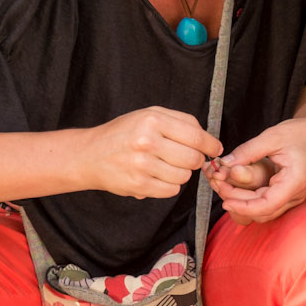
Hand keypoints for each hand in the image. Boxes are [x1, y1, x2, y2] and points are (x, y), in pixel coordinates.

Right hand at [78, 107, 221, 198]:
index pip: (196, 136)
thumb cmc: (123, 133)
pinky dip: (169, 185)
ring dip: (181, 173)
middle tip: (184, 157)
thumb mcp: (149, 115)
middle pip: (193, 158)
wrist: (90, 154)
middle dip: (195, 160)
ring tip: (165, 165)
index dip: (211, 145)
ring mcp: (142, 165)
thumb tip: (208, 139)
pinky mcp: (139, 185)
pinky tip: (157, 176)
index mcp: (153, 120)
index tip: (215, 149)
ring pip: (184, 176)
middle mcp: (147, 141)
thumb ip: (180, 122)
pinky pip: (171, 190)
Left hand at [207, 116, 305, 223]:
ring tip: (223, 183)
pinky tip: (234, 184)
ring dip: (242, 201)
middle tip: (217, 184)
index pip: (266, 206)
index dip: (243, 207)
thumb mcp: (273, 136)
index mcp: (295, 182)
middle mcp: (295, 194)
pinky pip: (266, 202)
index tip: (225, 201)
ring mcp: (292, 196)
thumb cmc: (304, 133)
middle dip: (237, 202)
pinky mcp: (286, 193)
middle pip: (262, 211)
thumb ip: (248, 151)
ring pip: (263, 210)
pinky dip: (249, 197)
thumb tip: (224, 164)